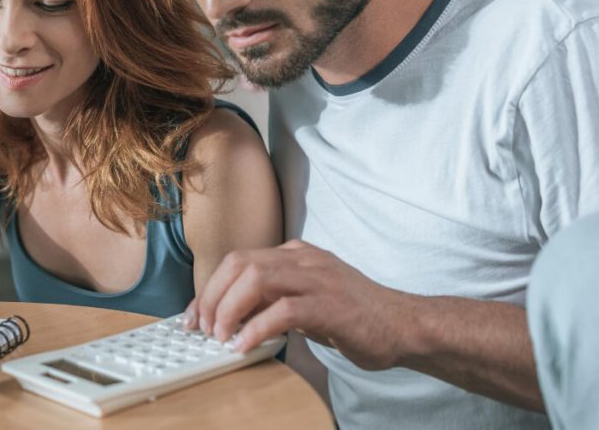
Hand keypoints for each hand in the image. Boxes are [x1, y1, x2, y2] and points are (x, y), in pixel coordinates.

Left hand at [188, 240, 416, 370]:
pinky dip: (256, 328)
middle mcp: (304, 259)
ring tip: (220, 337)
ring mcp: (318, 278)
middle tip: (203, 329)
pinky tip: (245, 346)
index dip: (209, 288)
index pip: (238, 260)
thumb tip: (232, 316)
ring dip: (229, 309)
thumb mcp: (306, 299)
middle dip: (212, 297)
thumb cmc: (354, 316)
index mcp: (296, 254)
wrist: (404, 325)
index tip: (195, 316)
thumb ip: (272, 300)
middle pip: (240, 264)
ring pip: (256, 278)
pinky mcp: (330, 304)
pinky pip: (282, 310)